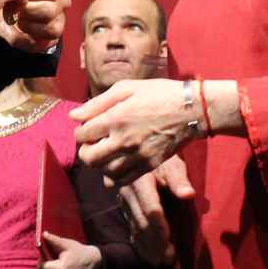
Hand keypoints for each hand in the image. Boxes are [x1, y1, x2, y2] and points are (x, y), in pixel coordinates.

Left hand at [0, 0, 69, 52]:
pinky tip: (12, 28)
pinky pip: (40, 43)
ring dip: (25, 23)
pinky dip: (22, 37)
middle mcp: (63, 0)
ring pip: (51, 27)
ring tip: (11, 16)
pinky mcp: (50, 40)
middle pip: (50, 10)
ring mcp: (59, 20)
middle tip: (8, 7)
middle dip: (25, 10)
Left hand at [39, 233, 101, 268]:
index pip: (42, 267)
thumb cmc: (79, 251)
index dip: (41, 259)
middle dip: (44, 265)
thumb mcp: (67, 243)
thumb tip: (43, 234)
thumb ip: (54, 240)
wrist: (92, 262)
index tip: (45, 254)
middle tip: (50, 257)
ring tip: (55, 263)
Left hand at [71, 78, 198, 183]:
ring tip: (106, 153)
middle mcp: (124, 140)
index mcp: (116, 118)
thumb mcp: (127, 88)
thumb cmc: (159, 93)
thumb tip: (74, 116)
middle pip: (89, 158)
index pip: (82, 135)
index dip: (81, 132)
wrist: (193, 109)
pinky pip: (123, 180)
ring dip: (100, 164)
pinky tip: (116, 165)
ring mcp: (137, 155)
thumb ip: (98, 103)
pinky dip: (114, 177)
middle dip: (86, 151)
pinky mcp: (149, 165)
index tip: (89, 128)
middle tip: (93, 143)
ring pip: (104, 171)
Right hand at [113, 157, 193, 266]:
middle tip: (169, 259)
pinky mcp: (124, 207)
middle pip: (141, 222)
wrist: (141, 152)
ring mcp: (123, 201)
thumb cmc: (163, 158)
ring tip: (160, 262)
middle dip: (155, 243)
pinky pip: (131, 228)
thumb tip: (188, 195)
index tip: (170, 244)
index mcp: (140, 181)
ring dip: (148, 247)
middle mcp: (127, 192)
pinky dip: (139, 244)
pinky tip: (148, 256)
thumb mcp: (173, 163)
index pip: (151, 210)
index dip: (160, 229)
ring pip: (135, 228)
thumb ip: (179, 180)